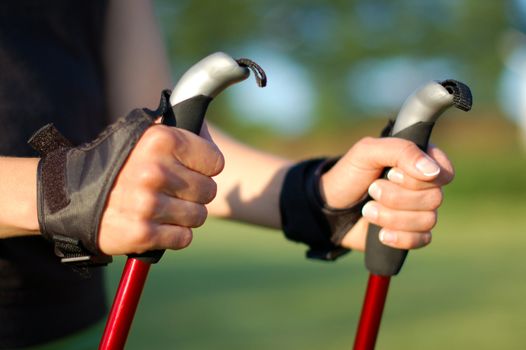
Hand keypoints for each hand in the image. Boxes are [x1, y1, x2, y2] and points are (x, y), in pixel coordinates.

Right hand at [98, 123, 223, 254]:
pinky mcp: (142, 234)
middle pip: (210, 190)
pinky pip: (184, 238)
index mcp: (161, 140)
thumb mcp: (142, 134)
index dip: (205, 167)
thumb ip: (178, 129)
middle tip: (173, 191)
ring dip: (185, 215)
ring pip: (199, 216)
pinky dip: (173, 235)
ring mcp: (149, 204)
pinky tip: (157, 224)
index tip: (189, 169)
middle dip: (195, 193)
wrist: (67, 194)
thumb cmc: (115, 163)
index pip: (215, 162)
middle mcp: (156, 171)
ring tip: (164, 208)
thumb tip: (204, 126)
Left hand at [320, 137, 453, 250]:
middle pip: (435, 198)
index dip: (420, 178)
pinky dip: (400, 237)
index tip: (392, 173)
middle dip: (397, 197)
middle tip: (372, 190)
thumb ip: (400, 151)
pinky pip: (422, 239)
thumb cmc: (350, 174)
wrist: (329, 207)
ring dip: (392, 216)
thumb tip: (432, 171)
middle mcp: (424, 187)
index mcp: (419, 161)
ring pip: (428, 220)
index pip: (444, 172)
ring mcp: (419, 211)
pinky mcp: (411, 233)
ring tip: (367, 210)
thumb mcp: (367, 151)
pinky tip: (381, 234)